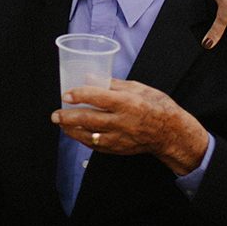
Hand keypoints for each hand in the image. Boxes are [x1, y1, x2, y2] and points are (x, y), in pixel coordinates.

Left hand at [51, 80, 209, 175]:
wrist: (171, 133)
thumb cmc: (157, 106)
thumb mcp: (139, 88)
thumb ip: (114, 84)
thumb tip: (90, 77)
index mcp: (128, 103)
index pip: (99, 98)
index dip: (80, 95)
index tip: (67, 94)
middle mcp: (123, 122)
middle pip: (89, 119)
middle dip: (68, 117)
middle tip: (55, 114)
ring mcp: (120, 138)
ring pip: (90, 135)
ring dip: (72, 130)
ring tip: (61, 123)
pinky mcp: (119, 148)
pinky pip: (97, 146)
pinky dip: (84, 139)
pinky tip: (77, 134)